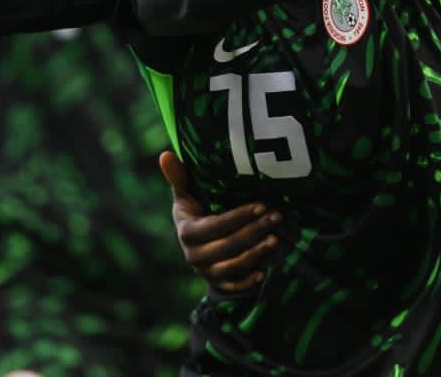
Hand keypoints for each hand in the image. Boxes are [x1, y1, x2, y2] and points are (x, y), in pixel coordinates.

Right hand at [159, 150, 278, 292]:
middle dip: (254, 232)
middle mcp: (194, 255)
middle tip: (276, 217)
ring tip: (275, 239)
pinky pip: (232, 286)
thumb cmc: (194, 210)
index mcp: (187, 232)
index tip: (261, 206)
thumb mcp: (185, 194)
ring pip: (232, 266)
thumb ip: (178, 176)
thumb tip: (165, 154)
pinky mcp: (217, 283)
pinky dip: (247, 282)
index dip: (238, 217)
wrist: (195, 244)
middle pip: (227, 246)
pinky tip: (263, 271)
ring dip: (255, 254)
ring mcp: (206, 271)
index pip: (215, 226)